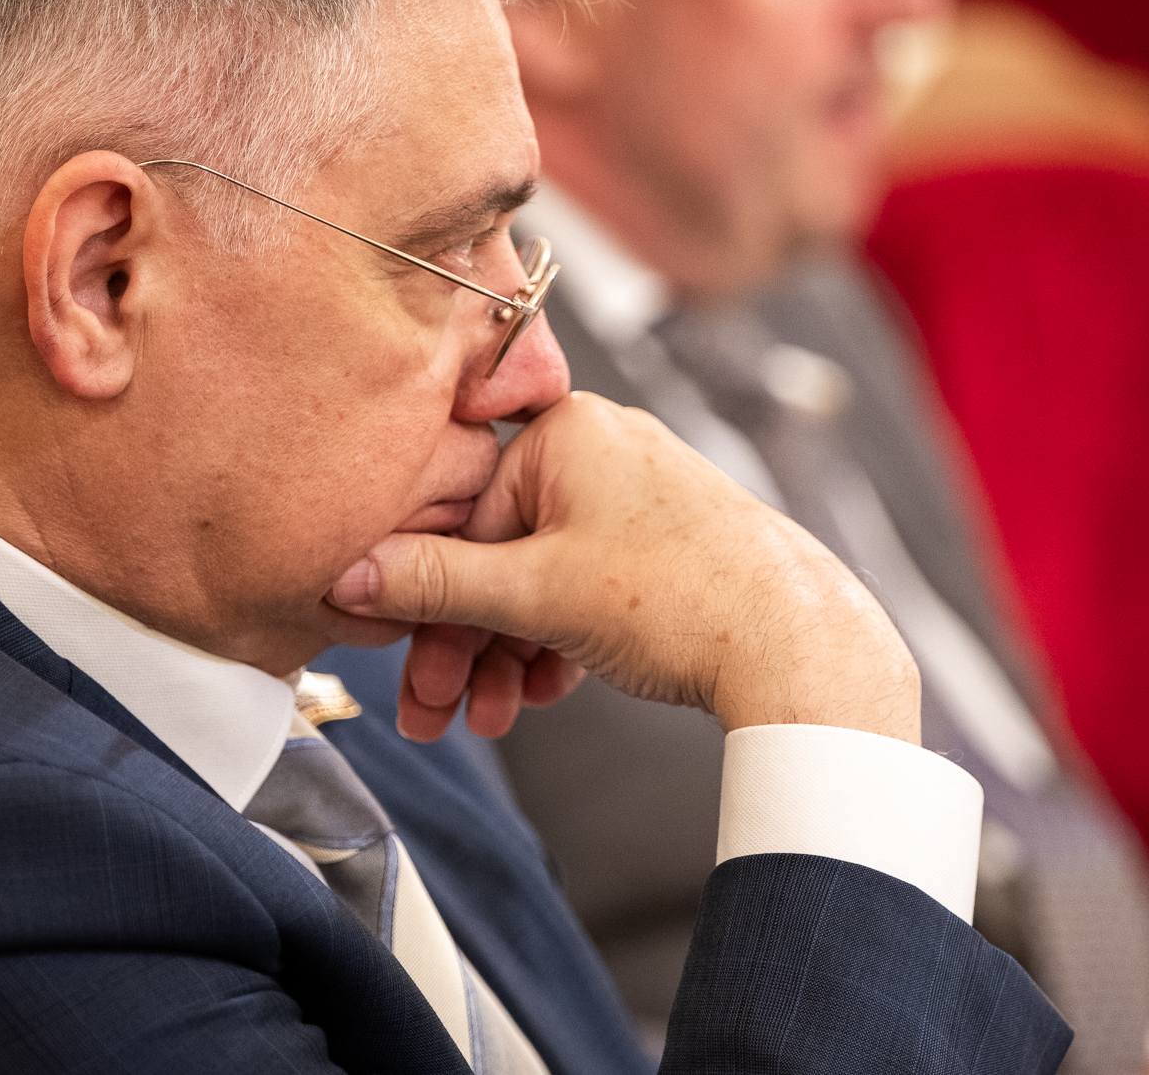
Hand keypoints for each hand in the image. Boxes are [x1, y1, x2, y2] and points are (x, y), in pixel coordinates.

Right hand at [329, 391, 918, 742]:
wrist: (801, 646)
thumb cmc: (680, 598)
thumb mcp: (534, 595)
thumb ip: (434, 585)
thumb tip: (347, 577)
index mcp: (568, 432)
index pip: (462, 519)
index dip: (429, 608)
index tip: (410, 673)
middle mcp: (604, 448)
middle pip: (498, 554)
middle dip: (466, 645)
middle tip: (439, 716)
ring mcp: (640, 495)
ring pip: (541, 580)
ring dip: (508, 654)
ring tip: (497, 717)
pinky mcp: (668, 540)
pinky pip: (586, 586)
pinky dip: (558, 640)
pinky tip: (547, 690)